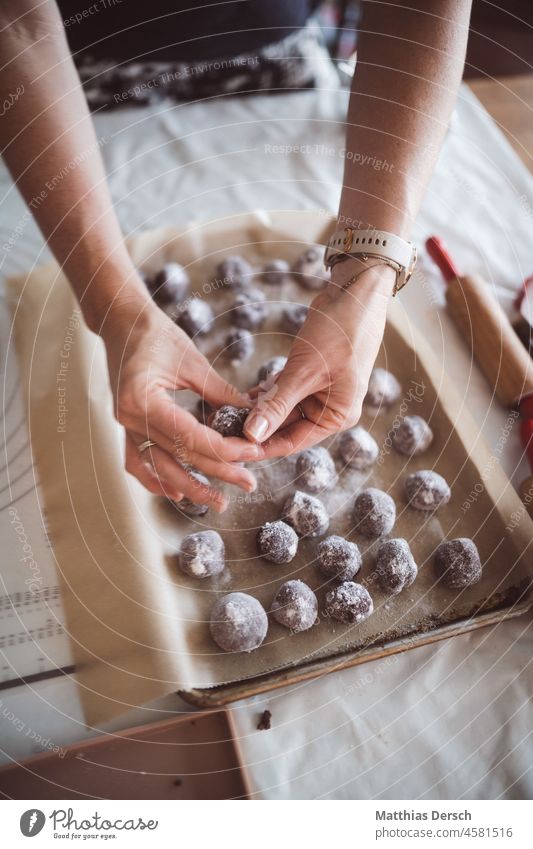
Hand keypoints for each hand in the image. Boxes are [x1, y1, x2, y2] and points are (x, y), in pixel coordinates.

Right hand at [100, 296, 262, 510]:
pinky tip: (175, 492)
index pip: (190, 438)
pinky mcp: (125, 427)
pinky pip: (138, 462)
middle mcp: (128, 419)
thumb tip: (252, 417)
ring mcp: (123, 426)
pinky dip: (156, 480)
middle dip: (217, 472)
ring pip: (158, 468)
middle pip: (178, 457)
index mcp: (142, 400)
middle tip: (249, 483)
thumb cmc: (156, 335)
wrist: (121, 323)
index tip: (252, 453)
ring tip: (218, 501)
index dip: (225, 450)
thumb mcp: (192, 361)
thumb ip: (220, 393)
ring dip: (189, 487)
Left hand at [243, 262, 394, 455]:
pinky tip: (241, 398)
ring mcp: (319, 392)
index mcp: (337, 416)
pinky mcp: (309, 375)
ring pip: (281, 410)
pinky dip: (265, 393)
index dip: (262, 446)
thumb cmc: (340, 332)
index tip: (231, 450)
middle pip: (285, 428)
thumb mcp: (305, 372)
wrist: (354, 292)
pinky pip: (283, 391)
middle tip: (222, 430)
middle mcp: (329, 409)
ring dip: (258, 411)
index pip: (293, 442)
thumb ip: (277, 404)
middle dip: (256, 428)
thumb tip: (252, 434)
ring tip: (225, 415)